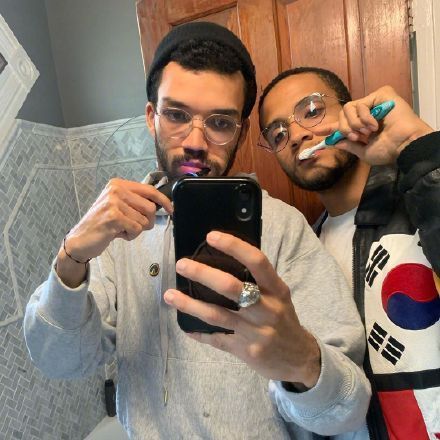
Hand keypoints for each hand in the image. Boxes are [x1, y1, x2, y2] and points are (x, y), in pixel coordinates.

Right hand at [55, 178, 172, 287]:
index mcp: (119, 184)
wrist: (80, 240)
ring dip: (136, 230)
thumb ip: (136, 201)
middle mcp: (116, 190)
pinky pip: (136, 229)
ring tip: (121, 229)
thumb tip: (161, 204)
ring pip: (144, 220)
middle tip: (132, 226)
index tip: (171, 210)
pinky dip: (130, 236)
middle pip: (150, 208)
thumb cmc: (103, 224)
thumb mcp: (118, 206)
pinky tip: (117, 234)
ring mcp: (113, 202)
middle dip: (146, 221)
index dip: (163, 201)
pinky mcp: (113, 217)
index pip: (149, 190)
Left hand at [164, 231, 320, 387]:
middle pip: (230, 287)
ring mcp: (255, 332)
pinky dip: (200, 334)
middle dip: (203, 274)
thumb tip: (227, 258)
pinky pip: (217, 340)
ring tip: (169, 295)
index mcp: (277, 290)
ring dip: (190, 304)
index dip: (234, 246)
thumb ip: (259, 281)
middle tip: (181, 265)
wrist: (300, 359)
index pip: (257, 261)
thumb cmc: (285, 320)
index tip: (211, 236)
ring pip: (217, 315)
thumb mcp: (279, 296)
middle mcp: (267, 309)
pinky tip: (186, 328)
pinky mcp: (246, 351)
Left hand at [315, 86, 433, 164]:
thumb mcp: (364, 152)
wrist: (404, 144)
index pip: (342, 124)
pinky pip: (360, 104)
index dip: (329, 127)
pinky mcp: (380, 95)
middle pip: (342, 115)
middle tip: (356, 137)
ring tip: (367, 131)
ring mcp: (373, 103)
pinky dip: (364, 117)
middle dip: (344, 128)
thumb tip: (334, 142)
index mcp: (362, 127)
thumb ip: (349, 146)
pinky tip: (374, 125)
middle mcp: (366, 114)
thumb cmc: (388, 150)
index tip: (317, 132)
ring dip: (353, 124)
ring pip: (347, 108)